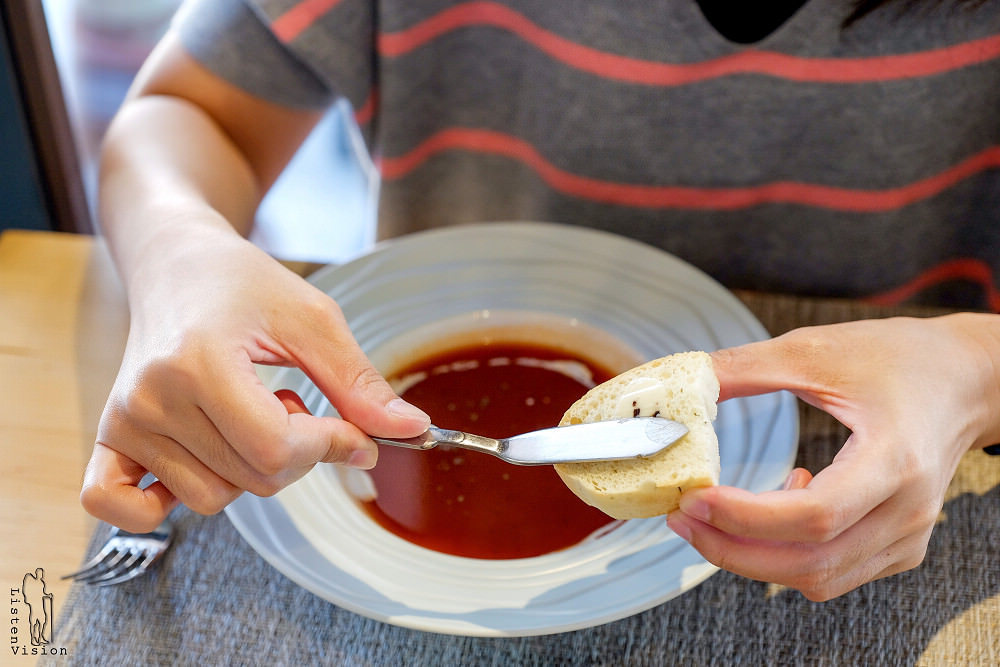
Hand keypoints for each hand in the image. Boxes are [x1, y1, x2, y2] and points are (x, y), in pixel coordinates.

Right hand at [82, 230, 429, 531]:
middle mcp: (150, 398)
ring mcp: (124, 421)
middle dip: (299, 453)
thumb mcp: (312, 319)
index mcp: (199, 363)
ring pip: (211, 498)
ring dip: (248, 469)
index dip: (330, 446)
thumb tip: (410, 431)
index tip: (354, 430)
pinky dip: (161, 507)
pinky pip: (121, 509)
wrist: (177, 262)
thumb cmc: (242, 282)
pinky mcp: (110, 435)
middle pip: (251, 478)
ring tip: (250, 414)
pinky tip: (200, 464)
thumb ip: (359, 382)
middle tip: (294, 403)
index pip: (276, 449)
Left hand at [667, 314, 999, 599]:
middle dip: (732, 548)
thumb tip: (684, 384)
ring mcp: (908, 536)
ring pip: (818, 577)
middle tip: (682, 515)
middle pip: (811, 562)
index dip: (746, 517)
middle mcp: (908, 511)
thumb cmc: (898, 359)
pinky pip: (832, 571)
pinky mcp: (900, 546)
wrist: (965, 380)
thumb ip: (746, 368)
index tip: (694, 496)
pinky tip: (771, 509)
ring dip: (751, 557)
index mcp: (894, 460)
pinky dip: (785, 555)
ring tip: (709, 515)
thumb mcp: (816, 350)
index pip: (814, 516)